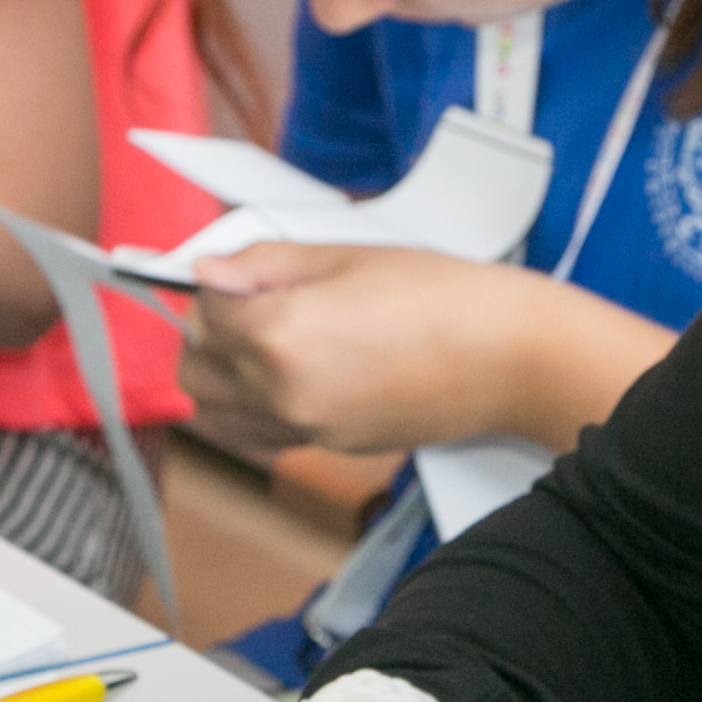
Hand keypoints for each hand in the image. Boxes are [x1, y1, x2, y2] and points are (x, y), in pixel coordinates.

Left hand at [183, 244, 543, 453]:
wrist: (507, 357)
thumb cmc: (444, 298)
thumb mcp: (345, 254)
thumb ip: (264, 263)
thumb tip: (208, 270)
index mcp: (279, 332)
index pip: (203, 307)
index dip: (217, 281)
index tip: (239, 271)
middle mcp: (281, 390)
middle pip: (194, 365)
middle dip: (206, 330)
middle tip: (244, 301)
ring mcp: (304, 426)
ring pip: (215, 411)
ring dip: (220, 375)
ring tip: (259, 341)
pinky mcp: (327, 446)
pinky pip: (257, 435)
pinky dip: (251, 409)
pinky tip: (285, 377)